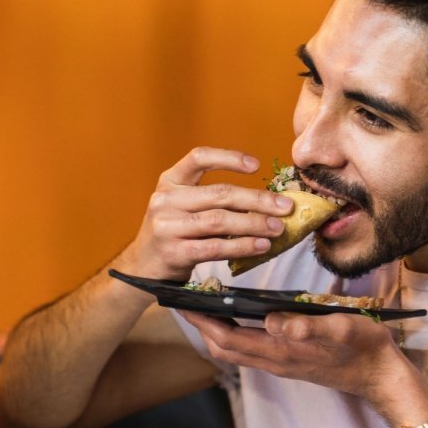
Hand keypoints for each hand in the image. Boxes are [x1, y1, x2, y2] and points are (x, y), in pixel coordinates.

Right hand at [113, 147, 294, 279]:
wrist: (141, 269)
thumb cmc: (172, 234)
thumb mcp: (183, 208)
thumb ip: (213, 200)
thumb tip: (265, 201)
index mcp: (169, 181)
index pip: (198, 158)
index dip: (228, 158)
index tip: (256, 165)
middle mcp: (165, 200)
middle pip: (219, 193)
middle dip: (258, 199)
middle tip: (286, 206)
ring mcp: (167, 226)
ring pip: (220, 220)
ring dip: (254, 223)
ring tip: (278, 228)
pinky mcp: (174, 252)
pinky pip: (215, 247)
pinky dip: (242, 245)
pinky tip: (261, 246)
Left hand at [179, 309, 410, 400]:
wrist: (381, 375)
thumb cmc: (364, 347)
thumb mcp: (341, 329)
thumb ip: (307, 326)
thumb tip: (271, 320)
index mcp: (281, 351)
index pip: (228, 338)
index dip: (203, 322)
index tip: (184, 303)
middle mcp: (275, 361)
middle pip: (223, 348)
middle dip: (200, 326)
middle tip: (184, 300)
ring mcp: (280, 363)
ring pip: (235, 351)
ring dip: (214, 332)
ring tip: (203, 307)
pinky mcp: (288, 362)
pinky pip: (249, 350)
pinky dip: (233, 335)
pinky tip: (235, 318)